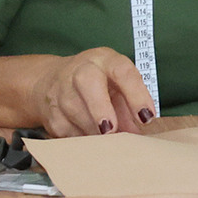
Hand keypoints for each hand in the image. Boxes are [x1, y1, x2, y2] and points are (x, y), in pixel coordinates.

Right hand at [29, 47, 153, 135]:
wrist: (51, 81)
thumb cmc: (97, 83)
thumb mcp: (117, 84)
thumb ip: (130, 105)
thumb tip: (137, 132)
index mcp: (105, 60)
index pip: (123, 71)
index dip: (136, 94)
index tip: (146, 116)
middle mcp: (81, 70)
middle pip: (88, 82)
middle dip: (101, 108)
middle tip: (112, 130)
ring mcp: (61, 89)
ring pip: (75, 111)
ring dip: (94, 130)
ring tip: (107, 138)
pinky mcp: (50, 112)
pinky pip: (66, 130)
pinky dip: (81, 138)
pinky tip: (88, 136)